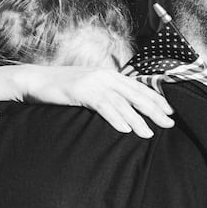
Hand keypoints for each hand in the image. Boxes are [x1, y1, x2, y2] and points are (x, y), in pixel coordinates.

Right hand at [20, 66, 174, 137]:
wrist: (35, 81)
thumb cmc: (62, 88)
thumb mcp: (89, 87)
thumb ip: (106, 94)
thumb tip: (123, 108)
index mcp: (109, 74)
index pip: (138, 87)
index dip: (156, 99)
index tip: (170, 112)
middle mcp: (105, 75)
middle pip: (135, 94)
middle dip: (154, 110)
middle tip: (169, 123)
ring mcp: (93, 82)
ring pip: (121, 102)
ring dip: (137, 119)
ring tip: (148, 133)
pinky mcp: (81, 91)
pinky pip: (103, 105)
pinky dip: (115, 118)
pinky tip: (125, 129)